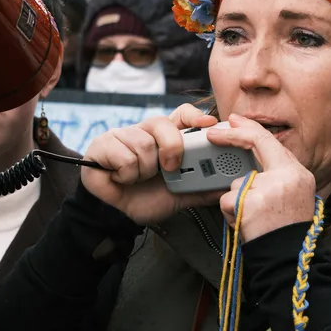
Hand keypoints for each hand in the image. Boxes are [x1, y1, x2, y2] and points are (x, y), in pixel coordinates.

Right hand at [80, 103, 222, 224]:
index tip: (209, 123)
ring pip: (143, 143)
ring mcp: (121, 136)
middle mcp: (143, 131)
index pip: (181, 114)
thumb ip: (202, 189)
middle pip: (161, 123)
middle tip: (168, 168)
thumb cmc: (147, 199)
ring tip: (138, 178)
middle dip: (170, 148)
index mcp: (163, 138)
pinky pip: (123, 155)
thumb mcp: (180, 195)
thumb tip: (228, 187)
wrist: (117, 216)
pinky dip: (126, 174)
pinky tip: (122, 179)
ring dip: (144, 170)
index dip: (194, 116)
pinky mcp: (102, 145)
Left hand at [207, 115, 315, 242]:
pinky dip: (230, 213)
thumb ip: (277, 175)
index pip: (270, 142)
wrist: (288, 259)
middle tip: (212, 134)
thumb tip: (255, 159)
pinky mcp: (250, 203)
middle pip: (253, 146)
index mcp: (298, 173)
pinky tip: (245, 224)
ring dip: (237, 199)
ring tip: (253, 218)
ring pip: (237, 182)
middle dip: (230, 137)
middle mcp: (286, 177)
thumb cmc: (287, 232)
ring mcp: (268, 189)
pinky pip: (227, 199)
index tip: (235, 120)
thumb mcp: (294, 197)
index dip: (250, 128)